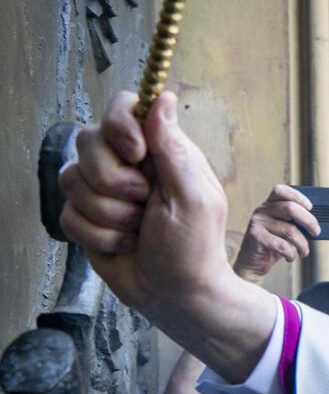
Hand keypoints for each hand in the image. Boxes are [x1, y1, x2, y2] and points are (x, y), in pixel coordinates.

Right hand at [58, 91, 235, 319]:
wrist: (178, 295)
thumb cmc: (195, 248)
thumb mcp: (194, 198)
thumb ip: (174, 149)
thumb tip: (160, 97)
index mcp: (160, 151)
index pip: (123, 107)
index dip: (119, 126)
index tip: (136, 154)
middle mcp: (128, 164)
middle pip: (88, 141)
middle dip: (114, 182)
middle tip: (145, 205)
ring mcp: (102, 191)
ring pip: (72, 180)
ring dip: (109, 214)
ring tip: (138, 230)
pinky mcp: (85, 218)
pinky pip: (67, 214)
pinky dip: (97, 236)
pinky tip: (123, 245)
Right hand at [233, 185, 320, 281]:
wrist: (253, 263)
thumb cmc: (273, 245)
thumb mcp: (286, 230)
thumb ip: (296, 223)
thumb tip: (317, 224)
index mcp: (270, 204)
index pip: (282, 191)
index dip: (298, 197)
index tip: (311, 207)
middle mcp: (262, 210)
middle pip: (290, 208)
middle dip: (309, 221)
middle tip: (316, 232)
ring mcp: (257, 222)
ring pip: (289, 230)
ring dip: (302, 244)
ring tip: (304, 252)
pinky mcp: (255, 236)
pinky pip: (281, 244)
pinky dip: (290, 253)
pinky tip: (290, 257)